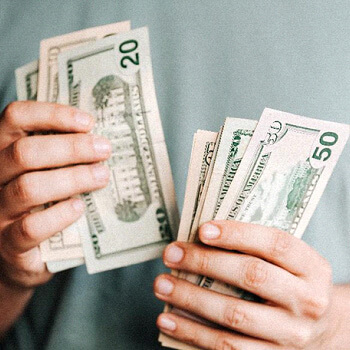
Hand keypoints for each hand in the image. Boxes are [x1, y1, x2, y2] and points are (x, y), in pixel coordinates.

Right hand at [0, 101, 110, 289]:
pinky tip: (79, 208)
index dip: (52, 114)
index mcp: (4, 153)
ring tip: (102, 176)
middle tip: (104, 150)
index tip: (88, 122)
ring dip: (72, 178)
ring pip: (28, 187)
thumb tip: (100, 140)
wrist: (23, 257)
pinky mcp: (9, 245)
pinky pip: (30, 228)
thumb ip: (63, 156)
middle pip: (24, 152)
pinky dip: (58, 216)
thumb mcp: (48, 174)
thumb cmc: (43, 206)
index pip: (15, 118)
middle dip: (71, 148)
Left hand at [154, 220, 333, 348]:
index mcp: (312, 268)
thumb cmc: (291, 283)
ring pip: (234, 315)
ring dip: (190, 299)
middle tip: (171, 254)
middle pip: (251, 276)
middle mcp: (307, 301)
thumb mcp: (289, 263)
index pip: (275, 243)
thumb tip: (200, 239)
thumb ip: (256, 249)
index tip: (202, 230)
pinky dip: (192, 333)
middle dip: (205, 263)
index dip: (237, 234)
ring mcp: (290, 335)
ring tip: (161, 285)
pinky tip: (168, 318)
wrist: (321, 329)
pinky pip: (227, 348)